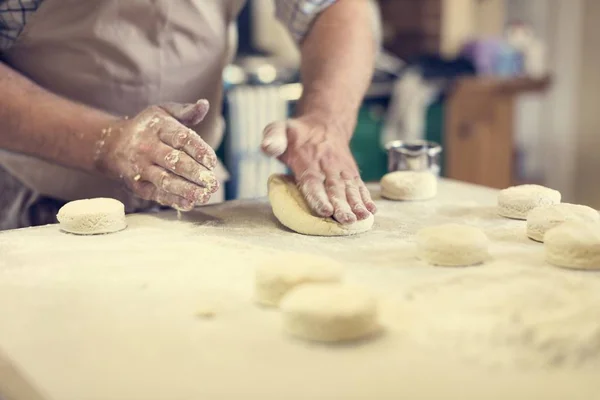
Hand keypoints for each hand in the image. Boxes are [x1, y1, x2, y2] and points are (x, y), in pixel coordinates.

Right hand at [96, 100, 218, 210]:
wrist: (111, 145)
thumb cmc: (147, 128)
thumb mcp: (163, 112)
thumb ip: (186, 111)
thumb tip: (204, 104)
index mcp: (158, 127)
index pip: (181, 138)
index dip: (199, 150)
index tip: (212, 162)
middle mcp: (147, 147)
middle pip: (174, 162)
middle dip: (196, 173)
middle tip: (213, 183)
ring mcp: (141, 167)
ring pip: (165, 180)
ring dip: (187, 190)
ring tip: (205, 195)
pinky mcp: (137, 185)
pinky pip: (156, 194)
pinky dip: (173, 200)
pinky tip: (189, 203)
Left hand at [262, 115, 376, 223]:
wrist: (325, 122)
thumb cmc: (297, 133)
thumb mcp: (279, 129)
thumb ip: (273, 138)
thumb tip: (268, 148)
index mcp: (308, 159)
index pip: (313, 181)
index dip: (319, 197)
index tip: (325, 210)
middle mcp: (327, 166)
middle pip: (335, 189)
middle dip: (342, 206)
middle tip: (347, 221)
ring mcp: (341, 169)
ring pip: (350, 188)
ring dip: (357, 204)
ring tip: (362, 218)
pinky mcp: (351, 172)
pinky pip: (359, 185)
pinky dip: (366, 198)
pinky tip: (371, 211)